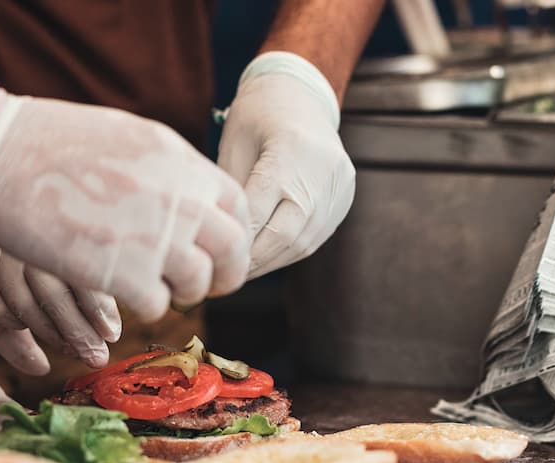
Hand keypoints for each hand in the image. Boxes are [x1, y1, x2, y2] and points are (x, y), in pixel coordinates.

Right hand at [0, 87, 251, 321]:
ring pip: (198, 284)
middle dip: (223, 275)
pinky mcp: (125, 273)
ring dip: (180, 292)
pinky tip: (120, 294)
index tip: (213, 248)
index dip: (230, 234)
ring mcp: (157, 237)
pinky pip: (157, 305)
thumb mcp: (124, 135)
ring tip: (154, 288)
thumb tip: (183, 193)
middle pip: (231, 251)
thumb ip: (162, 168)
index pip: (236, 206)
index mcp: (182, 161)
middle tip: (202, 286)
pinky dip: (142, 306)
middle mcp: (181, 199)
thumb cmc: (46, 140)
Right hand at [0, 188, 120, 369]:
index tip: (113, 333)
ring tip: (77, 350)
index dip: (99, 309)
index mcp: (51, 226)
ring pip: (27, 310)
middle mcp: (23, 245)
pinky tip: (37, 328)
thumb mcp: (60, 209)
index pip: (80, 274)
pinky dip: (19, 323)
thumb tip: (128, 287)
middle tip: (98, 355)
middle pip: (55, 299)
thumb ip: (88, 247)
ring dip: (54, 334)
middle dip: (80, 332)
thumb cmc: (30, 198)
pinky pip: (0, 310)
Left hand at [218, 51, 355, 278]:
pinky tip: (265, 258)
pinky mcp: (344, 197)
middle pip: (283, 234)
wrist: (302, 95)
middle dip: (252, 260)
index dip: (234, 241)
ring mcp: (339, 186)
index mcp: (290, 151)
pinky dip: (287, 251)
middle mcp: (322, 171)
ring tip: (241, 272)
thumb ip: (231, 194)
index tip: (210, 258)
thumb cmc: (257, 117)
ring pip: (301, 242)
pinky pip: (314, 236)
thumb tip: (217, 243)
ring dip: (269, 261)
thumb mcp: (233, 146)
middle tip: (223, 275)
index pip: (258, 211)